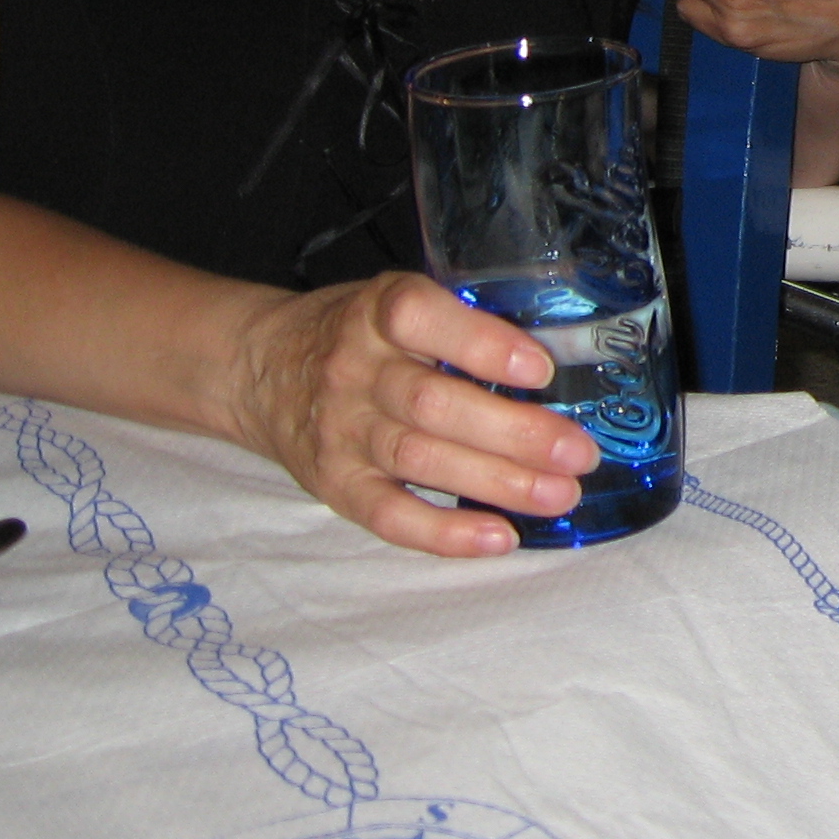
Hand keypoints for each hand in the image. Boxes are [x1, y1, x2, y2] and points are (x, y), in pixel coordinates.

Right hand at [230, 271, 599, 556]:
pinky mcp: (334, 485)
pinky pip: (389, 515)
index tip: (542, 369)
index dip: (482, 344)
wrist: (259, 370)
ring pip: (420, 460)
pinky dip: (445, 531)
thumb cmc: (359, 334)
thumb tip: (570, 356)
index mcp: (376, 312)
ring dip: (497, 482)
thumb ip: (462, 322)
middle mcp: (354, 369)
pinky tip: (498, 536)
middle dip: (514, 432)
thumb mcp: (396, 302)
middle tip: (579, 452)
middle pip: (433, 404)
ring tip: (561, 495)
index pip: (419, 317)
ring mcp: (341, 431)